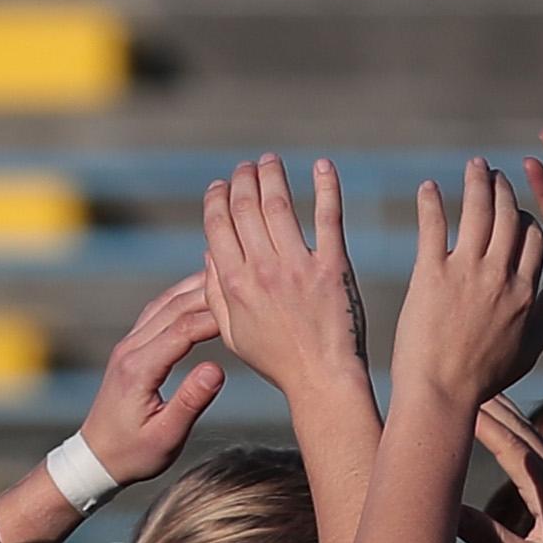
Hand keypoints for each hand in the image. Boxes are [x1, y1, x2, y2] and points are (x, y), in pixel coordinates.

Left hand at [73, 272, 225, 488]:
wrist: (97, 457)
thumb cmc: (133, 453)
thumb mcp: (166, 436)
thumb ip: (191, 401)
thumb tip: (218, 369)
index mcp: (139, 369)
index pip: (182, 330)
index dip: (215, 318)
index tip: (246, 312)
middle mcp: (130, 349)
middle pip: (174, 307)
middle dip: (208, 293)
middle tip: (243, 282)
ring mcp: (128, 345)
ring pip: (164, 303)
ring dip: (194, 288)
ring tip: (226, 276)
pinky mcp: (131, 348)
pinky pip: (157, 312)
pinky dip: (181, 298)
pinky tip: (199, 293)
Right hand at [200, 154, 365, 400]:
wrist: (323, 380)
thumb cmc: (278, 362)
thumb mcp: (234, 334)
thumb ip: (217, 294)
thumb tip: (210, 254)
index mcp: (235, 284)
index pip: (218, 225)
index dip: (216, 198)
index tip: (220, 185)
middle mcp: (263, 270)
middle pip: (245, 207)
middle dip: (242, 179)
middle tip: (247, 167)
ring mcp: (298, 266)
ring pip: (279, 204)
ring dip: (272, 176)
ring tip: (270, 161)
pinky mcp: (332, 267)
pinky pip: (328, 218)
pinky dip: (326, 187)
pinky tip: (322, 166)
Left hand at [392, 159, 542, 413]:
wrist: (442, 394)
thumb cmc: (483, 379)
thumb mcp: (527, 352)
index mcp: (526, 293)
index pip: (534, 239)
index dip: (527, 219)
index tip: (516, 211)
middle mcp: (501, 276)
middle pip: (510, 216)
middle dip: (505, 189)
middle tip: (494, 175)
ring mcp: (466, 272)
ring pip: (478, 210)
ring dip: (478, 182)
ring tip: (475, 166)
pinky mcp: (431, 273)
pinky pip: (434, 224)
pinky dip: (432, 201)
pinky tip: (429, 188)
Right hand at [457, 399, 542, 542]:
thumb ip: (488, 538)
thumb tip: (447, 513)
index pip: (508, 445)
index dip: (478, 421)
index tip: (450, 401)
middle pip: (519, 429)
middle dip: (488, 404)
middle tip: (453, 381)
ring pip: (531, 435)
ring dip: (503, 411)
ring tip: (476, 392)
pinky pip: (538, 449)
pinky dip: (517, 431)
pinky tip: (507, 427)